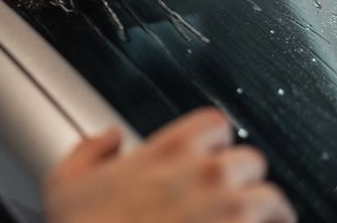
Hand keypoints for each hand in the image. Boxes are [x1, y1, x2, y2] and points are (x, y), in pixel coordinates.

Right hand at [45, 108, 295, 222]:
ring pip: (272, 200)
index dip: (211, 140)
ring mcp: (232, 213)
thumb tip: (109, 140)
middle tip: (227, 194)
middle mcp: (208, 175)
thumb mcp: (64, 184)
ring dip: (264, 210)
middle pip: (250, 159)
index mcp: (170, 150)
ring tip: (255, 221)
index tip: (205, 154)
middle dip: (240, 176)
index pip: (215, 123)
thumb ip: (89, 151)